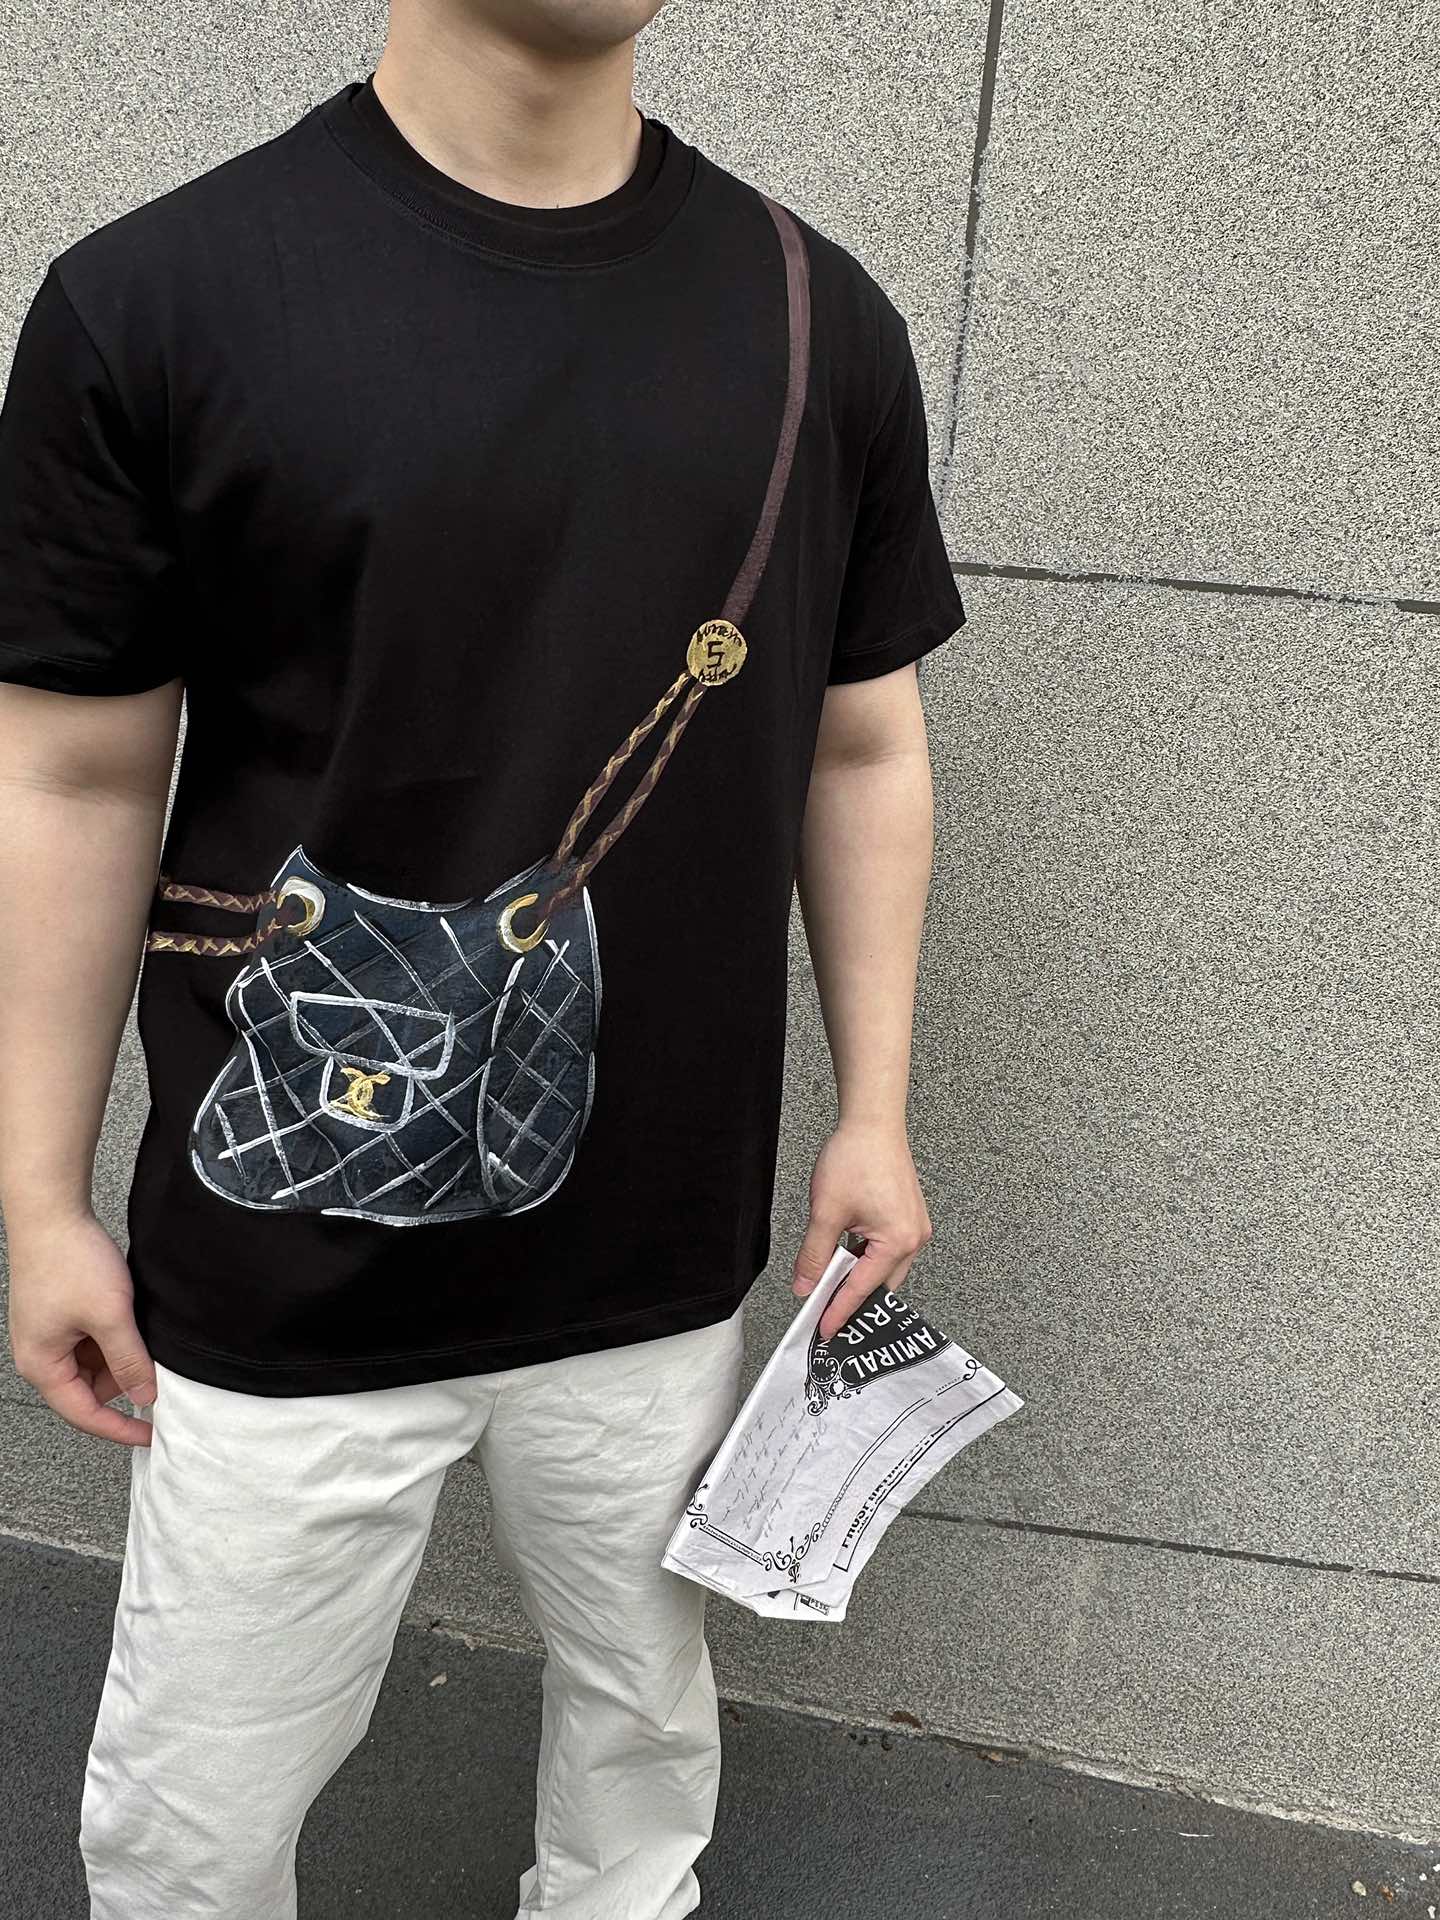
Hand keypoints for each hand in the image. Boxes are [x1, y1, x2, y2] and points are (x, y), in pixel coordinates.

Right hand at [7, 1210, 156, 1445]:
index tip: (151, 1436)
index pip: (84, 1414)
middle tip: (157, 1367)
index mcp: (43, 1366)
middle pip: (90, 1389)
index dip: (120, 1428)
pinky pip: (91, 1340)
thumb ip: (129, 1360)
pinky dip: (114, 1337)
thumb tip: (145, 1396)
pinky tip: (132, 1319)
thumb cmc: (69, 1261)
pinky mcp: (60, 1314)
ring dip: (121, 1355)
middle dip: (124, 1381)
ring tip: (142, 1332)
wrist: (52, 1212)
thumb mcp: (110, 1317)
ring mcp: (50, 1333)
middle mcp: (41, 1355)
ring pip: (94, 1363)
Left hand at [792, 1122, 932, 1341]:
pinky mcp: (908, 1216)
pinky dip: (866, 1258)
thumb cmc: (855, 1159)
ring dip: (859, 1276)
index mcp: (898, 1242)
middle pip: (880, 1284)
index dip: (839, 1310)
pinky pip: (888, 1249)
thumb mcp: (825, 1212)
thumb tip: (805, 1286)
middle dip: (852, 1299)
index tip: (824, 1330)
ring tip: (831, 1285)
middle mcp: (914, 1238)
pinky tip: (845, 1257)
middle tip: (825, 1313)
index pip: (862, 1288)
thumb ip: (814, 1254)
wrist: (872, 1122)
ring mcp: (914, 1227)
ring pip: (884, 1268)